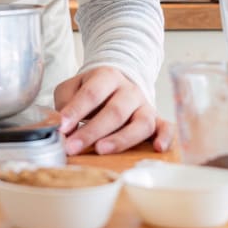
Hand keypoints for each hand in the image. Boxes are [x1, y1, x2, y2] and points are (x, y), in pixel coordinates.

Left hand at [54, 66, 172, 155]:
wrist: (118, 82)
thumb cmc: (92, 89)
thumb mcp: (73, 87)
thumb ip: (65, 102)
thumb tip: (61, 125)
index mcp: (107, 76)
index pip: (92, 93)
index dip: (76, 110)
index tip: (62, 127)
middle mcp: (129, 90)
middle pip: (115, 111)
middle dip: (92, 131)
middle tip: (73, 146)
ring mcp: (145, 105)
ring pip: (141, 122)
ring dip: (121, 139)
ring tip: (101, 150)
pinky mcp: (157, 119)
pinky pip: (167, 127)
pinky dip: (165, 137)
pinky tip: (157, 149)